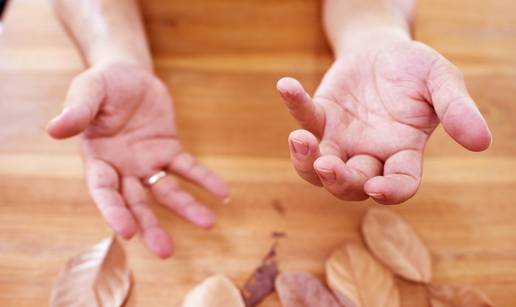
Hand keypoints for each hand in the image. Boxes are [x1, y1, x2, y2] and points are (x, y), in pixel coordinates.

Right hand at [47, 62, 229, 257]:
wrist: (127, 73)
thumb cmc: (102, 84)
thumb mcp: (88, 90)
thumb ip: (77, 110)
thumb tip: (54, 129)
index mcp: (98, 160)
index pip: (104, 192)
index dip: (114, 212)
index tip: (127, 232)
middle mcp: (122, 169)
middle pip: (136, 203)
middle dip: (150, 227)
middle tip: (165, 252)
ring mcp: (147, 162)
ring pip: (166, 192)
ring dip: (186, 208)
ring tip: (209, 223)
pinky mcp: (168, 150)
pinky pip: (187, 168)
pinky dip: (204, 179)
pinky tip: (222, 193)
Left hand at [277, 41, 490, 204]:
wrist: (385, 51)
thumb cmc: (416, 71)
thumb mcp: (442, 82)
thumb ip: (457, 110)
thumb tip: (481, 142)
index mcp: (403, 153)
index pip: (399, 184)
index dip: (390, 192)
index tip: (376, 189)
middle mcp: (368, 155)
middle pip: (350, 185)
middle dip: (338, 180)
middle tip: (328, 166)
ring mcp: (341, 139)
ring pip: (317, 167)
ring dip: (305, 161)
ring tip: (299, 140)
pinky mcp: (320, 117)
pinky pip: (305, 117)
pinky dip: (295, 104)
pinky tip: (286, 85)